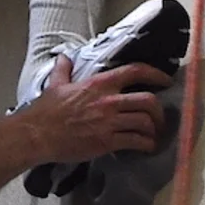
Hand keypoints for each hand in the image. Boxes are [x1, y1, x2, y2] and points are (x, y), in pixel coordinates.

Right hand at [23, 55, 171, 162]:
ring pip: (144, 122)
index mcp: (100, 83)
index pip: (135, 71)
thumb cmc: (47, 110)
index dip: (155, 74)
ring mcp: (109, 122)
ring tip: (154, 134)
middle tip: (160, 116)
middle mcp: (109, 100)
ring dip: (154, 129)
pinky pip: (135, 142)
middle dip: (159, 110)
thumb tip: (63, 58)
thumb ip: (64, 69)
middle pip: (148, 100)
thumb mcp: (57, 84)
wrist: (38, 134)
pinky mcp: (106, 142)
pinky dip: (145, 145)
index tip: (166, 80)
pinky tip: (146, 147)